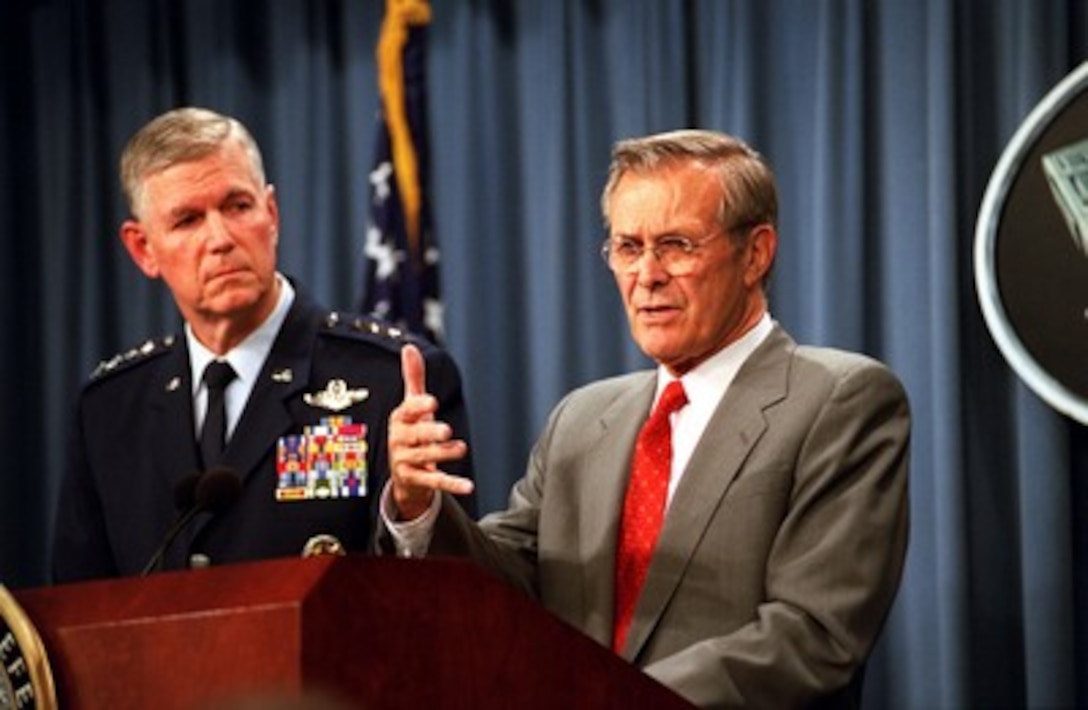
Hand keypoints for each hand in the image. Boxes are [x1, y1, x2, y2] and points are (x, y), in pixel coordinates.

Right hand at [388, 343, 472, 519]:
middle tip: (446, 430)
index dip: (418, 406)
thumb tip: (409, 347)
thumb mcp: (411, 406)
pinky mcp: (416, 480)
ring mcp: (406, 462)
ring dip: (443, 454)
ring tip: (462, 448)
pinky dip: (452, 484)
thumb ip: (413, 379)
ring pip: (425, 458)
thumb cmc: (411, 431)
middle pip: (415, 436)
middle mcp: (400, 440)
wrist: (403, 472)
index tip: (432, 401)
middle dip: (430, 433)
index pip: (407, 411)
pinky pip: (435, 482)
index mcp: (400, 420)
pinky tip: (469, 486)